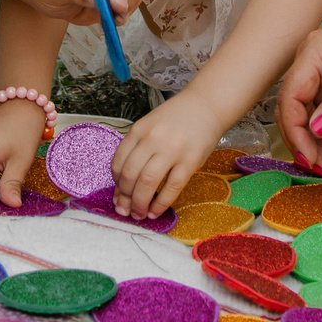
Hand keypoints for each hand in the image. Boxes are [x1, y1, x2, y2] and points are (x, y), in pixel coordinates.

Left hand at [111, 98, 222, 218]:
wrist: (206, 106)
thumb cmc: (176, 119)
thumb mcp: (150, 126)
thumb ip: (137, 148)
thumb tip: (126, 184)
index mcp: (139, 130)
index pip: (118, 162)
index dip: (115, 184)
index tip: (117, 196)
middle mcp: (152, 139)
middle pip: (130, 174)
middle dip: (125, 198)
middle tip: (125, 211)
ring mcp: (172, 150)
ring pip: (147, 183)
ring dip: (140, 203)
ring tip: (139, 214)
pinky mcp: (190, 161)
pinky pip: (172, 187)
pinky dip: (161, 203)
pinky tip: (155, 212)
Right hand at [275, 8, 321, 159]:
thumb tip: (317, 129)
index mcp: (316, 51)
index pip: (290, 96)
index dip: (295, 131)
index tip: (311, 157)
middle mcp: (312, 61)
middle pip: (294, 109)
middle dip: (307, 141)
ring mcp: (321, 73)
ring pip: (308, 116)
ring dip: (321, 141)